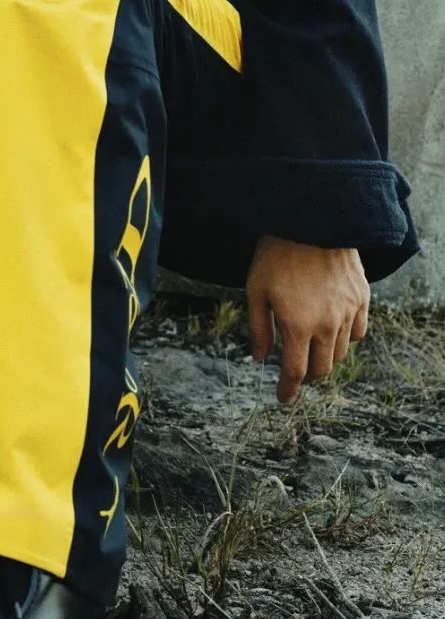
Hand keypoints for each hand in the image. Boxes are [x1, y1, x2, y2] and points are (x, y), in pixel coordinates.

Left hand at [245, 235, 368, 403]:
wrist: (311, 221)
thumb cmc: (276, 255)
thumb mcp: (255, 290)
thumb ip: (259, 329)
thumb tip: (261, 359)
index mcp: (298, 325)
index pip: (296, 372)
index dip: (288, 389)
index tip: (283, 397)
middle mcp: (327, 324)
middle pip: (321, 369)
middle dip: (307, 377)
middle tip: (295, 373)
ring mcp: (349, 312)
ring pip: (340, 353)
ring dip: (325, 359)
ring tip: (310, 350)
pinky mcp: (362, 299)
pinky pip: (358, 332)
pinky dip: (346, 339)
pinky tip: (332, 331)